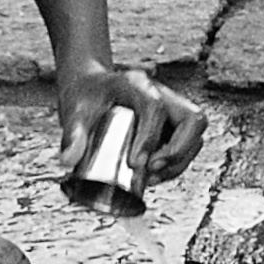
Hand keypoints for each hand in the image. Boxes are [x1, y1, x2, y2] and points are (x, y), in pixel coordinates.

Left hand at [57, 61, 208, 183]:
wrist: (92, 89)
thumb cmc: (85, 98)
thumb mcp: (75, 112)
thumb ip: (72, 134)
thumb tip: (68, 161)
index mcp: (137, 85)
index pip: (155, 107)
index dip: (150, 137)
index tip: (135, 164)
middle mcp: (162, 94)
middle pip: (192, 118)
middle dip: (178, 151)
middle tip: (152, 170)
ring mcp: (172, 108)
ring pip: (195, 133)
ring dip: (179, 161)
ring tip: (151, 178)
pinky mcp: (173, 124)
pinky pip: (188, 144)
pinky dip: (176, 164)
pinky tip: (153, 177)